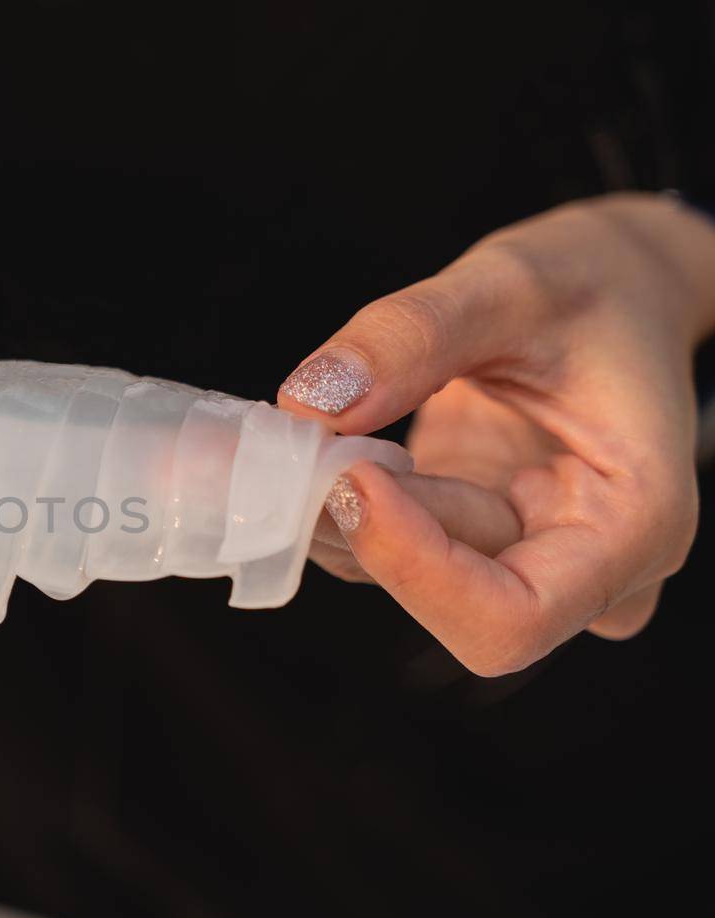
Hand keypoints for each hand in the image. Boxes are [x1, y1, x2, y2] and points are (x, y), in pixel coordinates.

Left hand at [280, 193, 714, 675]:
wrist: (610, 289)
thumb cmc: (592, 284)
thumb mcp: (511, 282)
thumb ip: (413, 334)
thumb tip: (309, 403)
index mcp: (635, 524)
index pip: (512, 617)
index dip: (417, 568)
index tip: (352, 474)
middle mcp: (585, 570)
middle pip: (448, 605)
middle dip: (366, 527)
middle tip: (300, 443)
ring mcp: (525, 565)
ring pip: (403, 581)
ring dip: (336, 514)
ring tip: (301, 433)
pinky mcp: (466, 544)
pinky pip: (385, 553)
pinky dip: (334, 503)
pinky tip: (315, 445)